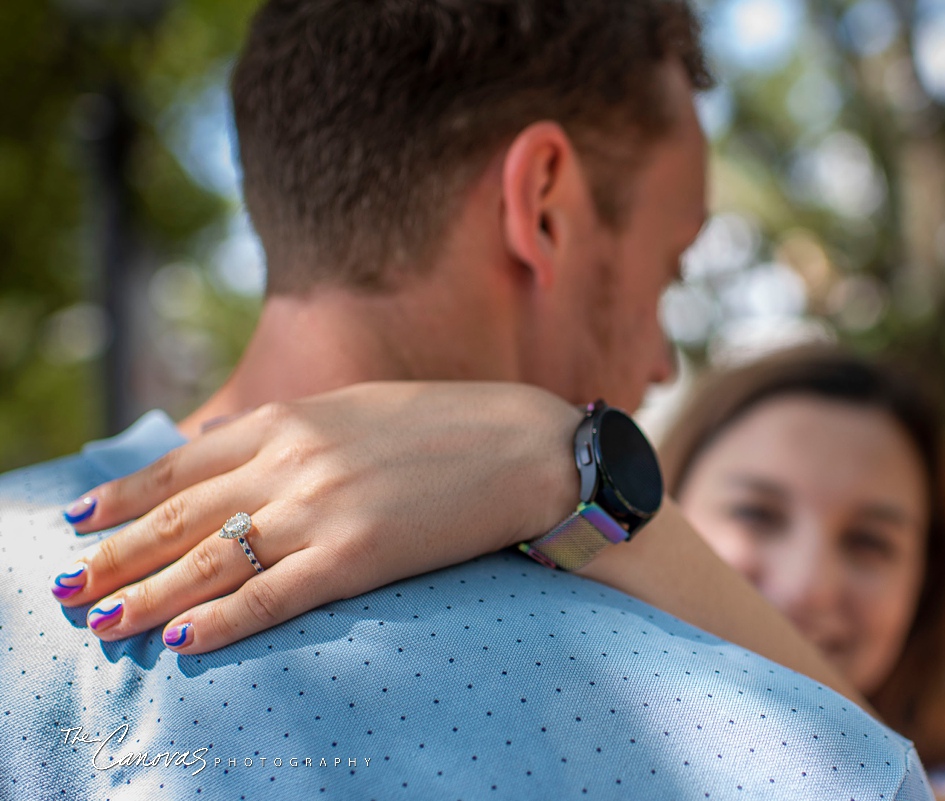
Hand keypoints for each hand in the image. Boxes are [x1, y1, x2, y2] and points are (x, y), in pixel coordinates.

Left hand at [53, 382, 579, 652]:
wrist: (527, 446)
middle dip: (116, 552)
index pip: (183, 464)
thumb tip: (230, 451)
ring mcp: (322, 509)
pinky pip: (273, 596)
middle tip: (67, 586)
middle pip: (180, 514)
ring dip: (147, 594)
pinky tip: (183, 641)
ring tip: (101, 622)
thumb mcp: (356, 409)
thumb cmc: (448, 426)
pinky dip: (224, 621)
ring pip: (210, 559)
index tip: (82, 519)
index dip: (126, 494)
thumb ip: (292, 431)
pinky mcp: (358, 556)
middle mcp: (292, 462)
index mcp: (291, 421)